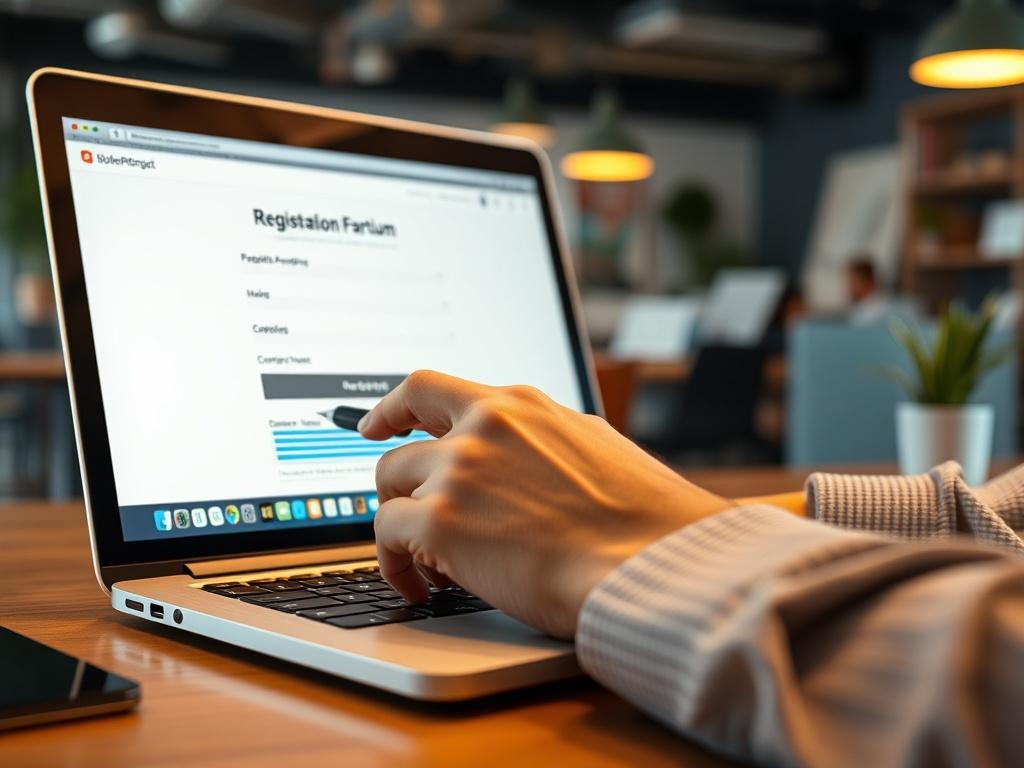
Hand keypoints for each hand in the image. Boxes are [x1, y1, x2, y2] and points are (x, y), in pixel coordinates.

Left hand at [359, 370, 731, 637]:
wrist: (650, 561)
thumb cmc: (640, 518)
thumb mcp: (592, 446)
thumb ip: (539, 439)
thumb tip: (519, 452)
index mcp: (518, 407)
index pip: (429, 388)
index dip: (392, 408)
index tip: (376, 425)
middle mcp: (482, 430)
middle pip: (398, 451)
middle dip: (400, 490)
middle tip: (406, 515)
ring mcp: (459, 473)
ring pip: (389, 492)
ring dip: (400, 528)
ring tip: (425, 564)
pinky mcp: (442, 523)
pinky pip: (386, 537)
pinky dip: (394, 566)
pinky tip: (420, 588)